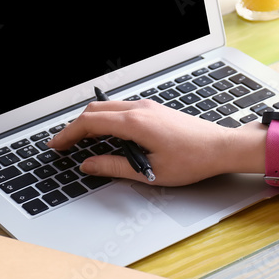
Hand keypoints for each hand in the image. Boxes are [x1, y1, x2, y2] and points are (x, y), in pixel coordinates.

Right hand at [47, 99, 265, 185]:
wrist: (221, 147)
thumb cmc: (193, 160)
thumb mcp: (149, 172)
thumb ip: (114, 167)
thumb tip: (89, 165)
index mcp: (135, 122)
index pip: (90, 123)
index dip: (68, 134)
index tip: (57, 145)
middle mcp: (139, 109)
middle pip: (95, 110)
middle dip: (74, 126)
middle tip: (63, 144)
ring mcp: (147, 106)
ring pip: (107, 107)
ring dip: (90, 121)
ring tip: (80, 140)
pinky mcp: (154, 110)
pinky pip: (121, 109)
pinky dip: (105, 119)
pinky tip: (105, 134)